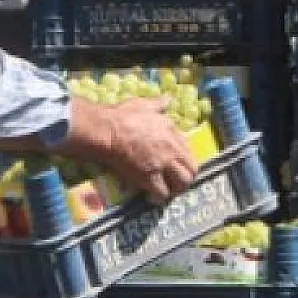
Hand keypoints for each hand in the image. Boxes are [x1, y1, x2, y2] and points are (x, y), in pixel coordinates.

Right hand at [62, 97, 196, 203]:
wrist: (107, 130)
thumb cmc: (123, 115)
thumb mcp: (145, 104)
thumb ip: (159, 104)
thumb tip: (168, 99)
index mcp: (172, 132)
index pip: (189, 151)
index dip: (185, 160)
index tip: (177, 165)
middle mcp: (171, 150)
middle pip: (191, 170)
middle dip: (186, 178)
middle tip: (176, 182)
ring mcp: (161, 164)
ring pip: (181, 184)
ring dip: (176, 189)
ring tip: (168, 191)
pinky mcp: (148, 177)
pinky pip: (161, 193)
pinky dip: (158, 198)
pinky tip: (152, 197)